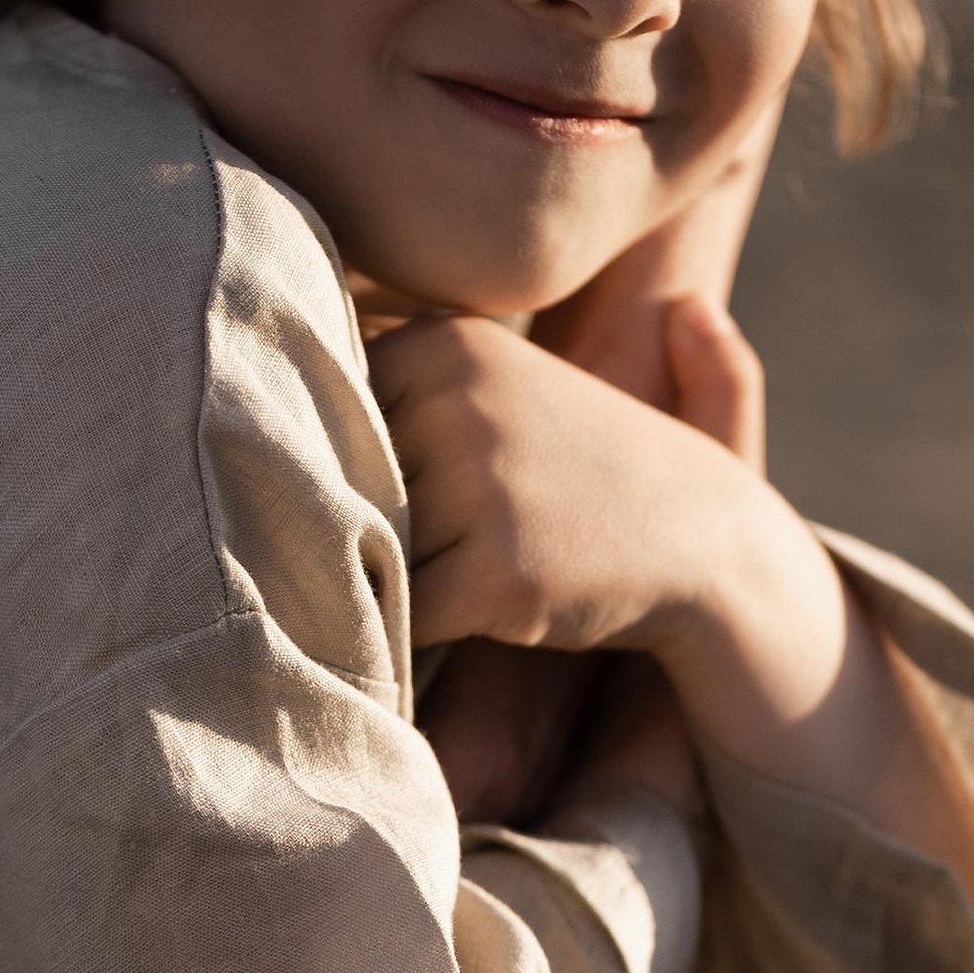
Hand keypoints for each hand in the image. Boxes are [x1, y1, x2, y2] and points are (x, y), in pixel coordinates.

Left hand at [368, 310, 872, 791]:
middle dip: (382, 524)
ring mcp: (481, 487)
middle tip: (467, 530)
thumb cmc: (575, 471)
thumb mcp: (495, 389)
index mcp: (448, 342)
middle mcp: (460, 400)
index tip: (433, 477)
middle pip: (345, 489)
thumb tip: (268, 392)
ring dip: (410, 577)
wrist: (705, 539)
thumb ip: (393, 387)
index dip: (367, 466)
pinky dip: (427, 629)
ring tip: (480, 564)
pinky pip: (407, 615)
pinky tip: (484, 610)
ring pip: (373, 554)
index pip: (329, 419)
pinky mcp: (497, 573)